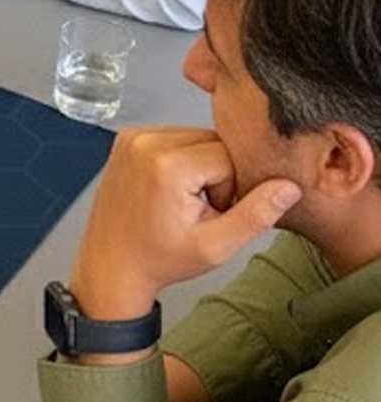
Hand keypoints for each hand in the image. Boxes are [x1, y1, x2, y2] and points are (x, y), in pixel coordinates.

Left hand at [71, 127, 301, 322]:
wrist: (112, 263)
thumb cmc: (159, 259)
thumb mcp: (216, 246)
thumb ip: (257, 214)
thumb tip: (289, 186)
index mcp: (167, 165)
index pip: (231, 157)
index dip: (230, 188)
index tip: (210, 212)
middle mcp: (145, 142)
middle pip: (215, 142)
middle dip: (217, 175)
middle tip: (198, 209)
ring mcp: (132, 137)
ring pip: (197, 138)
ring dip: (201, 167)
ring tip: (183, 201)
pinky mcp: (127, 138)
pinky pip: (175, 138)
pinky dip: (182, 161)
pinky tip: (169, 189)